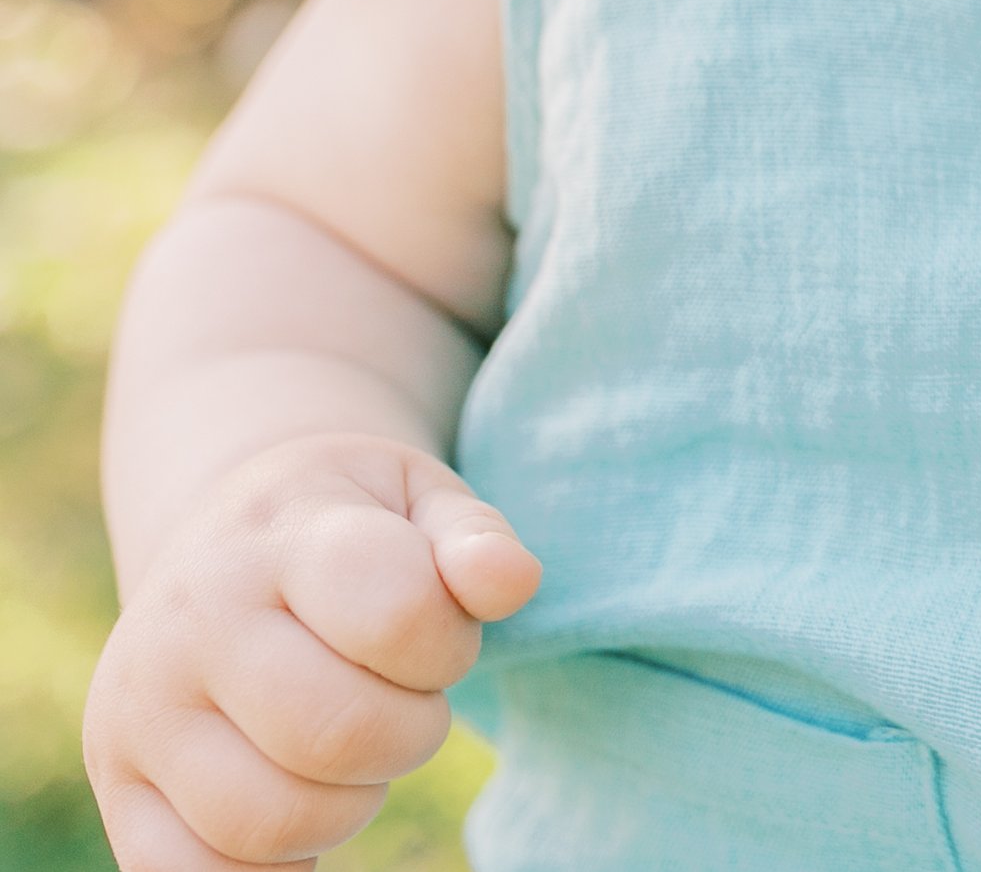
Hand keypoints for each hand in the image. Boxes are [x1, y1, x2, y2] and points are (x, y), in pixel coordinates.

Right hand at [83, 433, 540, 869]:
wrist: (220, 530)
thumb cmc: (347, 519)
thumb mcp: (420, 496)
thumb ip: (475, 538)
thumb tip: (513, 583)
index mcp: (282, 534)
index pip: (395, 613)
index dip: (448, 644)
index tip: (441, 633)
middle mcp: (195, 619)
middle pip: (339, 732)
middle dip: (412, 731)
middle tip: (406, 697)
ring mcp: (142, 710)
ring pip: (272, 819)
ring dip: (352, 802)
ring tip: (352, 744)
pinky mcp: (118, 785)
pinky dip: (272, 862)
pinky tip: (302, 799)